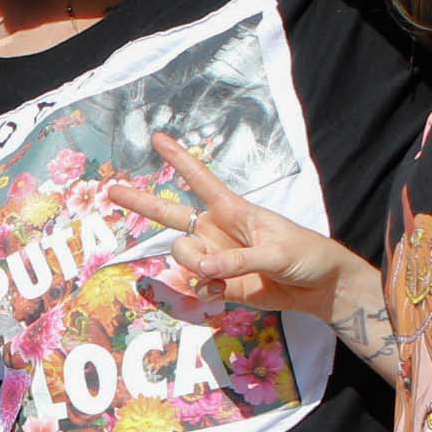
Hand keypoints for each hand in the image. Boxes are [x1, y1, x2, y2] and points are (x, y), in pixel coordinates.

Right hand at [106, 132, 367, 320]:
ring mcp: (216, 258)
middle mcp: (217, 230)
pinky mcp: (219, 284)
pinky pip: (195, 285)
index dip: (179, 160)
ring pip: (182, 256)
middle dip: (141, 202)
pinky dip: (202, 290)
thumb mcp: (277, 252)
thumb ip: (238, 261)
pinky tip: (221, 293)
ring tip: (217, 276)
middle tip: (111, 191)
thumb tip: (203, 268)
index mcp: (233, 210)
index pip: (201, 180)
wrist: (320, 288)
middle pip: (170, 215)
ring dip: (193, 266)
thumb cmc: (306, 255)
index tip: (158, 138)